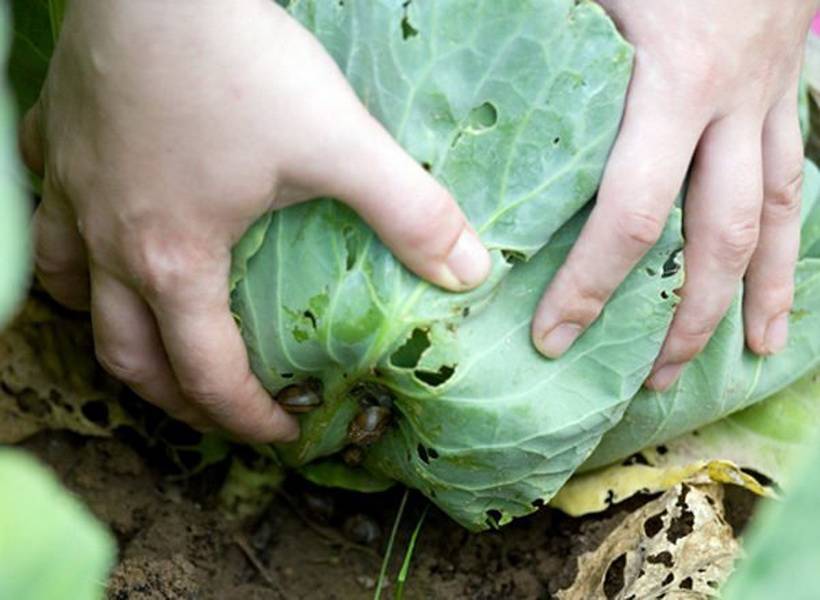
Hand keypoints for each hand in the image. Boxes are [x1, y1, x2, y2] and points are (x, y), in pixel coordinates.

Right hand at [20, 0, 489, 441]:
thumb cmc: (236, 61)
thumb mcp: (338, 141)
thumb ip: (409, 210)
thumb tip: (469, 271)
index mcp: (174, 261)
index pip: (205, 374)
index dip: (245, 418)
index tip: (283, 430)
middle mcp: (110, 241)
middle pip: (127, 356)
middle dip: (174, 398)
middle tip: (218, 408)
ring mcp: (71, 192)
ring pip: (72, 294)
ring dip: (112, 331)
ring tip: (153, 340)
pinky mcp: (56, 141)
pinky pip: (47, 217)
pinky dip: (74, 246)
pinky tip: (102, 232)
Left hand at [531, 0, 814, 389]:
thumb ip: (530, 23)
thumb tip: (445, 53)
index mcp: (675, 81)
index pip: (631, 212)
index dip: (593, 283)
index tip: (555, 335)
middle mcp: (733, 103)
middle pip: (717, 236)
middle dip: (687, 317)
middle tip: (655, 379)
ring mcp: (771, 96)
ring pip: (778, 217)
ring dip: (757, 291)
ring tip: (744, 351)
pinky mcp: (788, 84)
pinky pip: (801, 174)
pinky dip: (796, 231)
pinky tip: (781, 272)